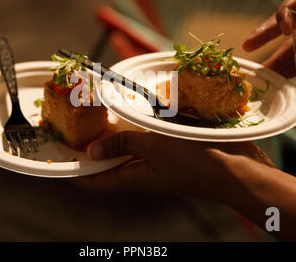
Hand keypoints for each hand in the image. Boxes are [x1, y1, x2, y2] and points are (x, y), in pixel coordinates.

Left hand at [72, 131, 275, 199]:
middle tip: (78, 125)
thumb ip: (123, 145)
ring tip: (100, 115)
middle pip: (106, 165)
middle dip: (91, 148)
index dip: (74, 172)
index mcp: (132, 178)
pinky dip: (135, 129)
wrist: (236, 169)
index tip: (59, 155)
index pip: (93, 183)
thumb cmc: (195, 160)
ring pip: (125, 151)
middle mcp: (140, 173)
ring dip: (112, 136)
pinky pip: (145, 141)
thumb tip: (92, 149)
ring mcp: (155, 163)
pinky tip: (134, 112)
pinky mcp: (169, 152)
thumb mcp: (154, 148)